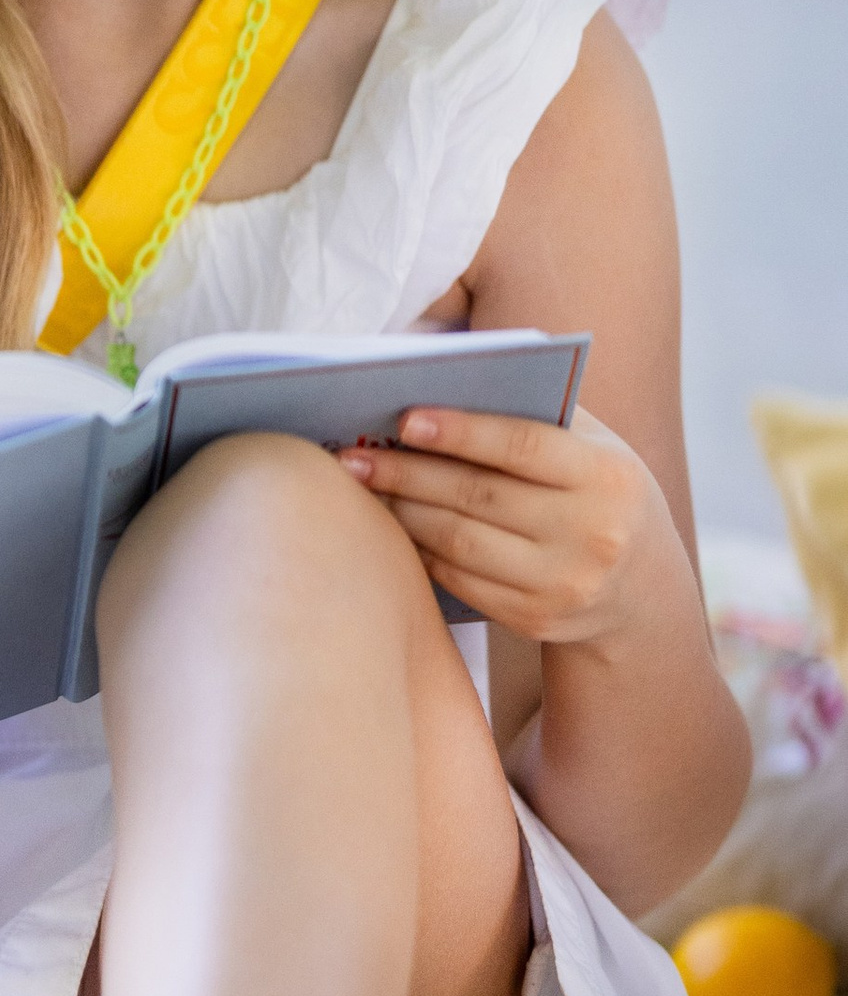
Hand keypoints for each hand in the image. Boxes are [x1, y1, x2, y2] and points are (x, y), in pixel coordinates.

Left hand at [336, 404, 673, 646]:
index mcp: (607, 477)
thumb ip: (536, 411)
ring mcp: (563, 584)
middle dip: (408, 473)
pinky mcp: (535, 620)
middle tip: (354, 456)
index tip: (404, 421)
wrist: (642, 590)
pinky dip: (420, 549)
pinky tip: (395, 525)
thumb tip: (443, 375)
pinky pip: (460, 580)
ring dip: (404, 510)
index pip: (524, 447)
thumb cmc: (599, 494)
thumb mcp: (594, 449)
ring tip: (365, 485)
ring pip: (460, 542)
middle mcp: (591, 534)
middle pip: (478, 496)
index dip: (461, 431)